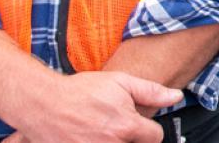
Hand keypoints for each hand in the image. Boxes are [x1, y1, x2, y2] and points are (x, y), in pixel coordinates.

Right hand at [0, 71, 181, 142]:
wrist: (42, 103)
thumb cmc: (80, 91)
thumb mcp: (119, 82)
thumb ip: (151, 91)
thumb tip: (176, 97)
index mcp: (126, 126)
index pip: (155, 137)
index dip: (149, 128)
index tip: (139, 124)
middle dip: (130, 136)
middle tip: (114, 124)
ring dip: (114, 140)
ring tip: (100, 128)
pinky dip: (96, 142)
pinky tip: (89, 135)